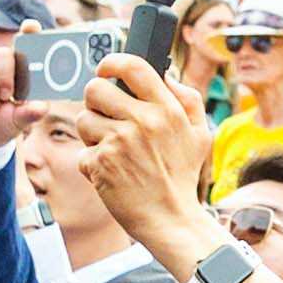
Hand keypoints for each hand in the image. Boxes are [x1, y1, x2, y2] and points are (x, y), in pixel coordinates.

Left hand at [77, 54, 218, 257]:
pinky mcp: (101, 163)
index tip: (105, 70)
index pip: (132, 66)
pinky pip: (82, 151)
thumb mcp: (200, 134)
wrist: (170, 219)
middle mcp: (143, 121)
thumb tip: (167, 76)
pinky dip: (92, 163)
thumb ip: (188, 99)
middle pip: (95, 88)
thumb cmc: (182, 176)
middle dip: (95, 102)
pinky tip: (111, 173)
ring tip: (112, 150)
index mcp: (167, 109)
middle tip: (106, 118)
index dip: (112, 63)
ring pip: (83, 119)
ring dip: (92, 134)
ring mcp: (119, 142)